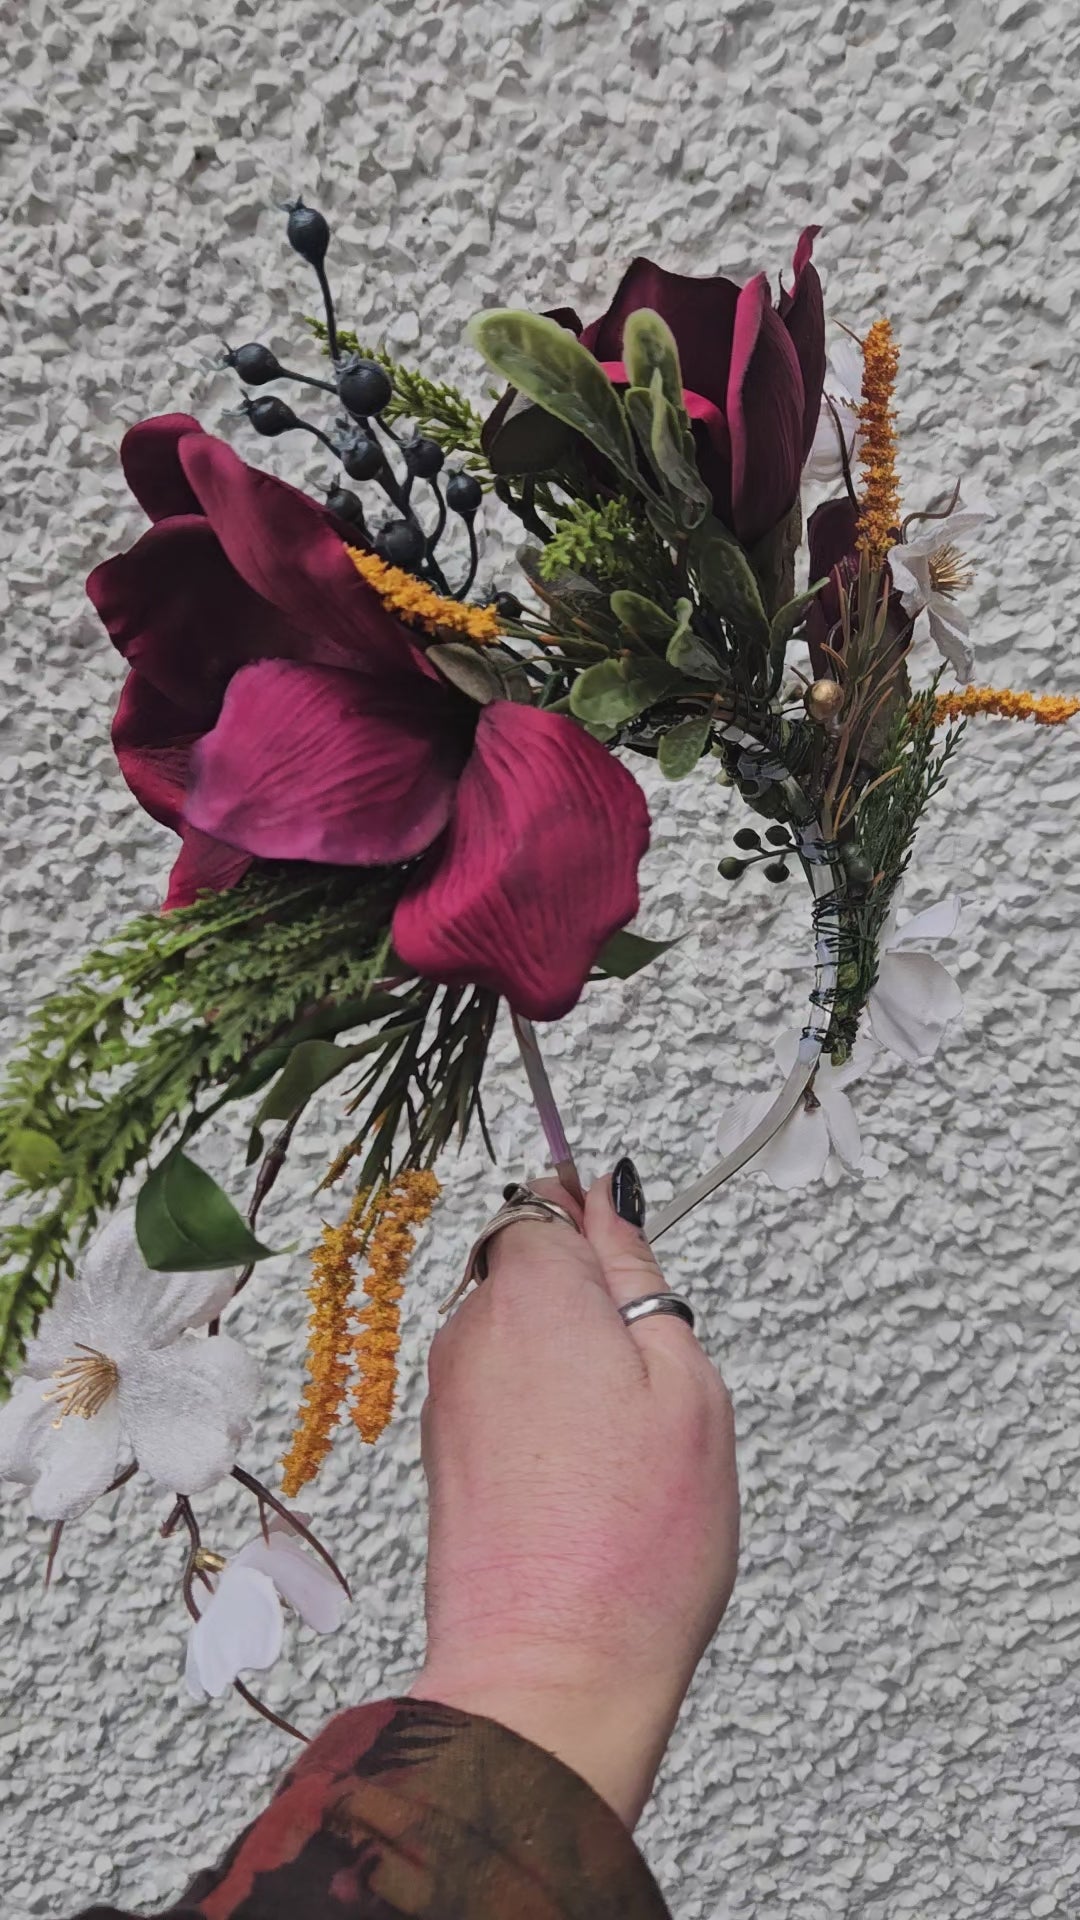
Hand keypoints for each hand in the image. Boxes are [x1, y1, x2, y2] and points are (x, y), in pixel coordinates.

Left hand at [408, 1161, 738, 1827]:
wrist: (550, 1672)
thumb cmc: (632, 1543)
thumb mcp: (684, 1385)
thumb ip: (640, 1275)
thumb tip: (610, 1203)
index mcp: (532, 1291)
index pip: (546, 1201)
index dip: (596, 1223)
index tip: (633, 1261)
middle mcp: (470, 1330)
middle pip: (526, 1266)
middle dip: (584, 1299)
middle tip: (648, 1377)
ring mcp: (446, 1393)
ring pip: (511, 1331)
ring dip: (563, 1359)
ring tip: (620, 1441)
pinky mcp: (440, 1451)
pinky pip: (495, 1391)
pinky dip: (538, 1412)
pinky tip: (583, 1474)